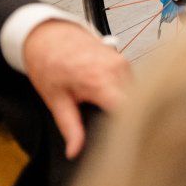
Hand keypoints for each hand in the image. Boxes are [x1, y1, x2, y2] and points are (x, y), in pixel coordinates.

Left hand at [22, 19, 130, 157]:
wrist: (49, 35)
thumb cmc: (49, 63)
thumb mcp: (56, 100)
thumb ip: (69, 128)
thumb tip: (74, 150)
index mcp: (100, 80)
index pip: (128, 110)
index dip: (128, 130)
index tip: (122, 144)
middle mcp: (117, 69)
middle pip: (135, 104)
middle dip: (127, 121)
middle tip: (112, 137)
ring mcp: (123, 62)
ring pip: (136, 94)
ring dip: (125, 107)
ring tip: (106, 115)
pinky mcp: (123, 60)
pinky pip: (131, 84)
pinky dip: (122, 95)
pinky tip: (107, 100)